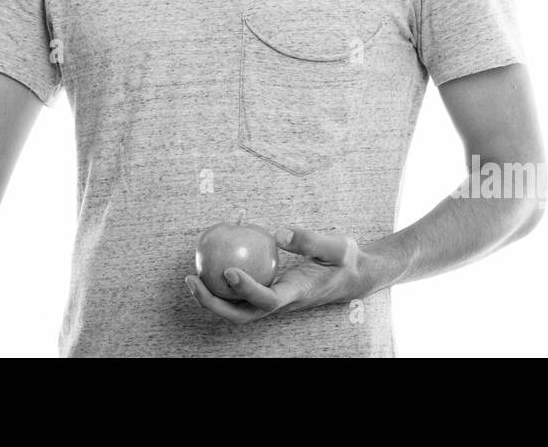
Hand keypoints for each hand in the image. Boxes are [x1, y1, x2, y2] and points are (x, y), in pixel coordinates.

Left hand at [185, 225, 377, 324]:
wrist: (355, 277)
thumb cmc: (346, 260)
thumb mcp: (336, 246)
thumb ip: (309, 240)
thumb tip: (278, 232)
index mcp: (298, 294)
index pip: (268, 300)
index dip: (247, 290)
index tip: (229, 271)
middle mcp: (282, 303)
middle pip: (242, 314)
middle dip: (213, 303)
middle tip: (192, 279)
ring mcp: (274, 300)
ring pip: (238, 308)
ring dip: (212, 296)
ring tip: (192, 273)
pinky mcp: (270, 292)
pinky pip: (243, 291)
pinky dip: (225, 280)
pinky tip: (214, 255)